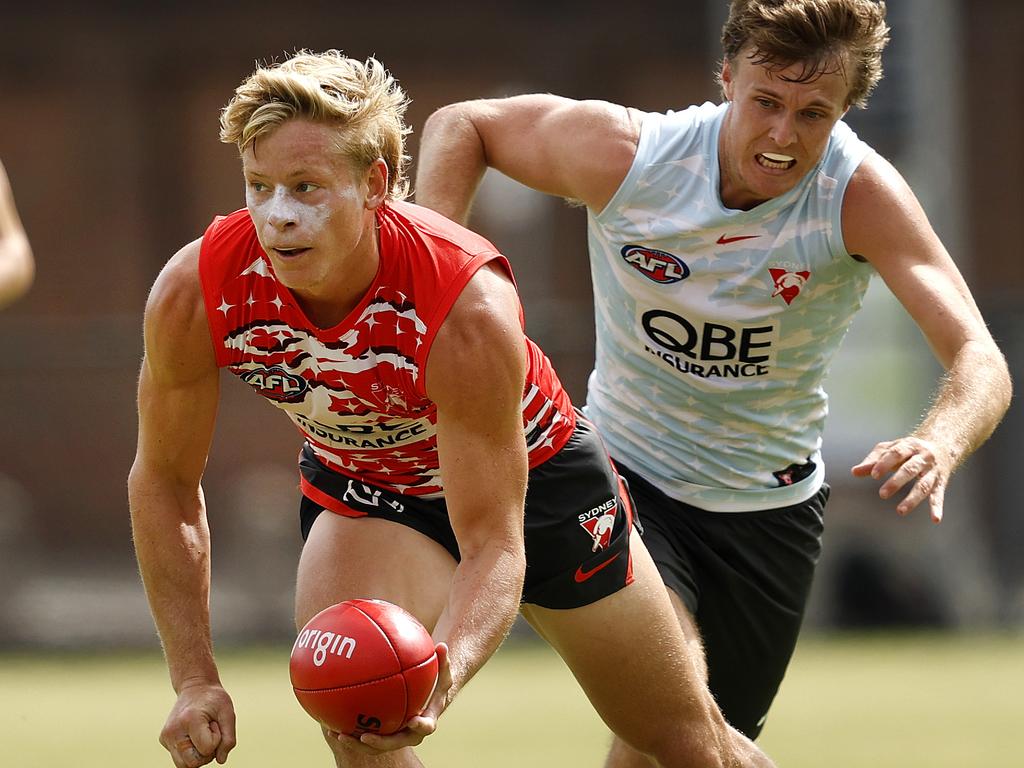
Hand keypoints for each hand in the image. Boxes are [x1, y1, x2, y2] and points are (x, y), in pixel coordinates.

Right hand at [159, 681, 236, 766]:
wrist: (195, 686)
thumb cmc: (213, 698)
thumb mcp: (228, 712)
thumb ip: (228, 738)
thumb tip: (221, 760)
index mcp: (189, 720)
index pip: (207, 749)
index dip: (217, 739)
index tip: (214, 723)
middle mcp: (173, 731)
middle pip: (192, 763)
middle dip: (206, 753)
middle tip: (209, 732)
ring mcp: (166, 736)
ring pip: (184, 765)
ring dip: (198, 755)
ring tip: (202, 735)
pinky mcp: (164, 740)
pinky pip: (180, 758)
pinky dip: (190, 751)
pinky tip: (193, 734)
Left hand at [329, 642, 451, 754]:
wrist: (427, 704)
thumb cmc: (435, 687)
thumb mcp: (442, 674)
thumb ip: (443, 662)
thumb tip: (442, 645)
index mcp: (425, 722)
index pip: (425, 727)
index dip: (419, 726)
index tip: (413, 720)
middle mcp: (408, 734)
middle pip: (393, 744)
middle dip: (378, 743)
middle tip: (364, 736)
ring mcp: (393, 736)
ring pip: (374, 746)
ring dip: (356, 744)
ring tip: (338, 735)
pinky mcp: (381, 735)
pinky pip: (364, 736)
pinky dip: (350, 733)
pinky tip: (331, 726)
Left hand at [851, 436, 950, 522]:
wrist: (942, 445)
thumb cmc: (908, 449)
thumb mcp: (891, 449)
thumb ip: (873, 460)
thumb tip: (854, 472)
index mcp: (909, 446)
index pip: (896, 453)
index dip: (885, 463)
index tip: (873, 475)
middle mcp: (923, 458)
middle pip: (910, 469)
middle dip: (896, 482)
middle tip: (882, 494)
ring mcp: (932, 471)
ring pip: (923, 485)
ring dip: (912, 499)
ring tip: (900, 511)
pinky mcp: (940, 483)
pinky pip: (938, 496)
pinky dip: (937, 508)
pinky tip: (935, 519)